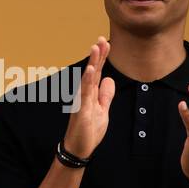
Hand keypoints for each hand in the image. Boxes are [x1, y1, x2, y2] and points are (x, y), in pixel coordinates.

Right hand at [64, 37, 114, 158]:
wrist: (79, 149)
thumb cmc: (89, 131)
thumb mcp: (103, 111)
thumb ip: (105, 95)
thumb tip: (109, 80)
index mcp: (91, 94)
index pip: (97, 72)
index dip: (102, 58)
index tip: (105, 43)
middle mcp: (85, 95)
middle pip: (93, 71)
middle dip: (98, 55)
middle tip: (101, 39)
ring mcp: (82, 101)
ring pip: (88, 78)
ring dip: (92, 62)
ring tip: (95, 48)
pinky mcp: (82, 110)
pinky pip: (85, 93)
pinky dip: (87, 80)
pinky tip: (89, 69)